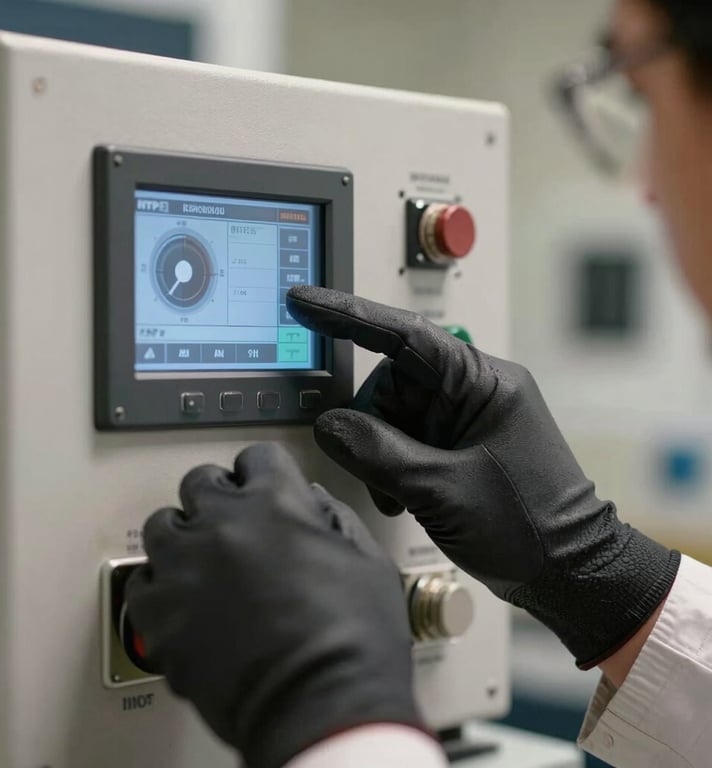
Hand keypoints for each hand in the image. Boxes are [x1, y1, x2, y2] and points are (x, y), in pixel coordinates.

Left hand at [125, 443, 424, 767]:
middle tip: (228, 522)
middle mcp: (224, 523)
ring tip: (197, 560)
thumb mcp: (368, 564)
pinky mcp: (159, 615)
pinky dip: (158, 588)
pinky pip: (141, 583)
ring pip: (161, 525)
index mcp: (277, 502)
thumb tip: (313, 503)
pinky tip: (179, 601)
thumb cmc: (353, 643)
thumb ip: (336, 520)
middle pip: (200, 481)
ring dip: (182, 536)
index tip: (258, 485)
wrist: (320, 709)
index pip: (257, 456)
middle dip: (217, 497)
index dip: (262, 472)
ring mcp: (185, 567)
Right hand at [286, 286, 679, 668]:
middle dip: (372, 425)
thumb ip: (378, 453)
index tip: (305, 302)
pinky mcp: (458, 442)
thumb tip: (329, 424)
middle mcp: (473, 391)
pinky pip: (405, 438)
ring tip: (399, 495)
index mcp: (483, 382)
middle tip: (380, 473)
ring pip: (392, 413)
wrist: (569, 573)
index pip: (405, 335)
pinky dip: (392, 465)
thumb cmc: (530, 527)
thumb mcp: (443, 490)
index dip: (348, 316)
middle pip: (391, 382)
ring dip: (381, 453)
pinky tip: (405, 496)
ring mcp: (465, 417)